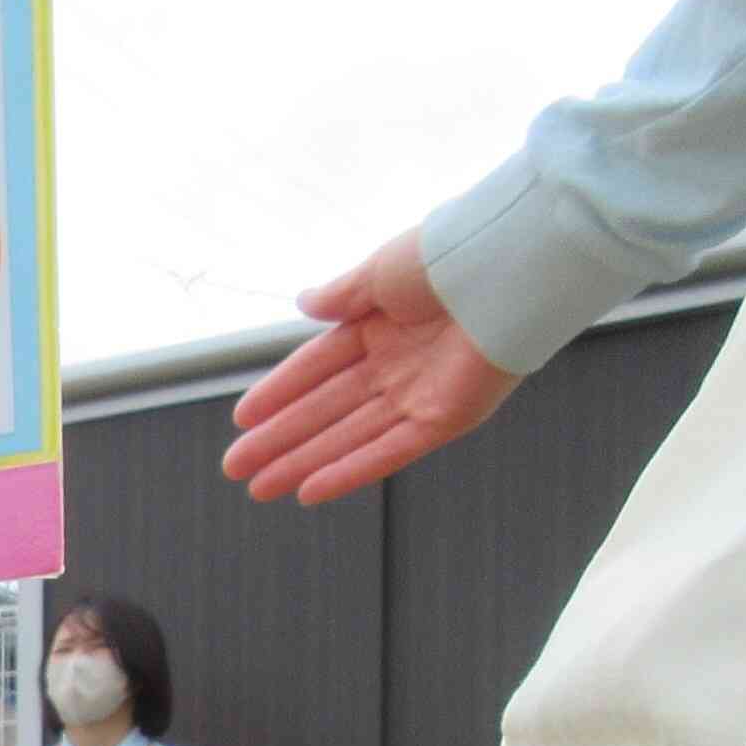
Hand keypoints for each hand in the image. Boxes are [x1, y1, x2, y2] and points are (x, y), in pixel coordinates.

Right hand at [223, 228, 520, 504]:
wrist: (510, 265)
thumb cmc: (448, 255)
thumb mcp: (380, 270)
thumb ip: (341, 294)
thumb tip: (304, 302)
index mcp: (380, 324)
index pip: (316, 368)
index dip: (278, 393)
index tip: (243, 419)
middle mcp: (397, 363)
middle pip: (325, 410)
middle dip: (279, 440)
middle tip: (236, 468)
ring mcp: (420, 394)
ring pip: (349, 437)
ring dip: (303, 463)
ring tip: (259, 489)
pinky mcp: (446, 418)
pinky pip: (390, 452)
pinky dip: (350, 472)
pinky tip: (310, 490)